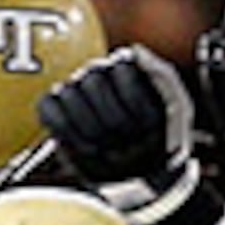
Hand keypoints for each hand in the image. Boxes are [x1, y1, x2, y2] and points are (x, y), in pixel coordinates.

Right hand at [37, 46, 196, 213]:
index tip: (148, 128)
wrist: (143, 174)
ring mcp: (74, 90)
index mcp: (127, 66)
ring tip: (108, 149)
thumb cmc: (161, 138)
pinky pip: (48, 108)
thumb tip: (136, 50)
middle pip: (93, 79)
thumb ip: (161, 75)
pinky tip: (86, 149)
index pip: (121, 66)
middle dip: (112, 118)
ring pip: (69, 92)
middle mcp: (98, 72)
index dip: (133, 101)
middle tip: (127, 144)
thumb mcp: (176, 107)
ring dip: (91, 128)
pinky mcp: (54, 109)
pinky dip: (65, 131)